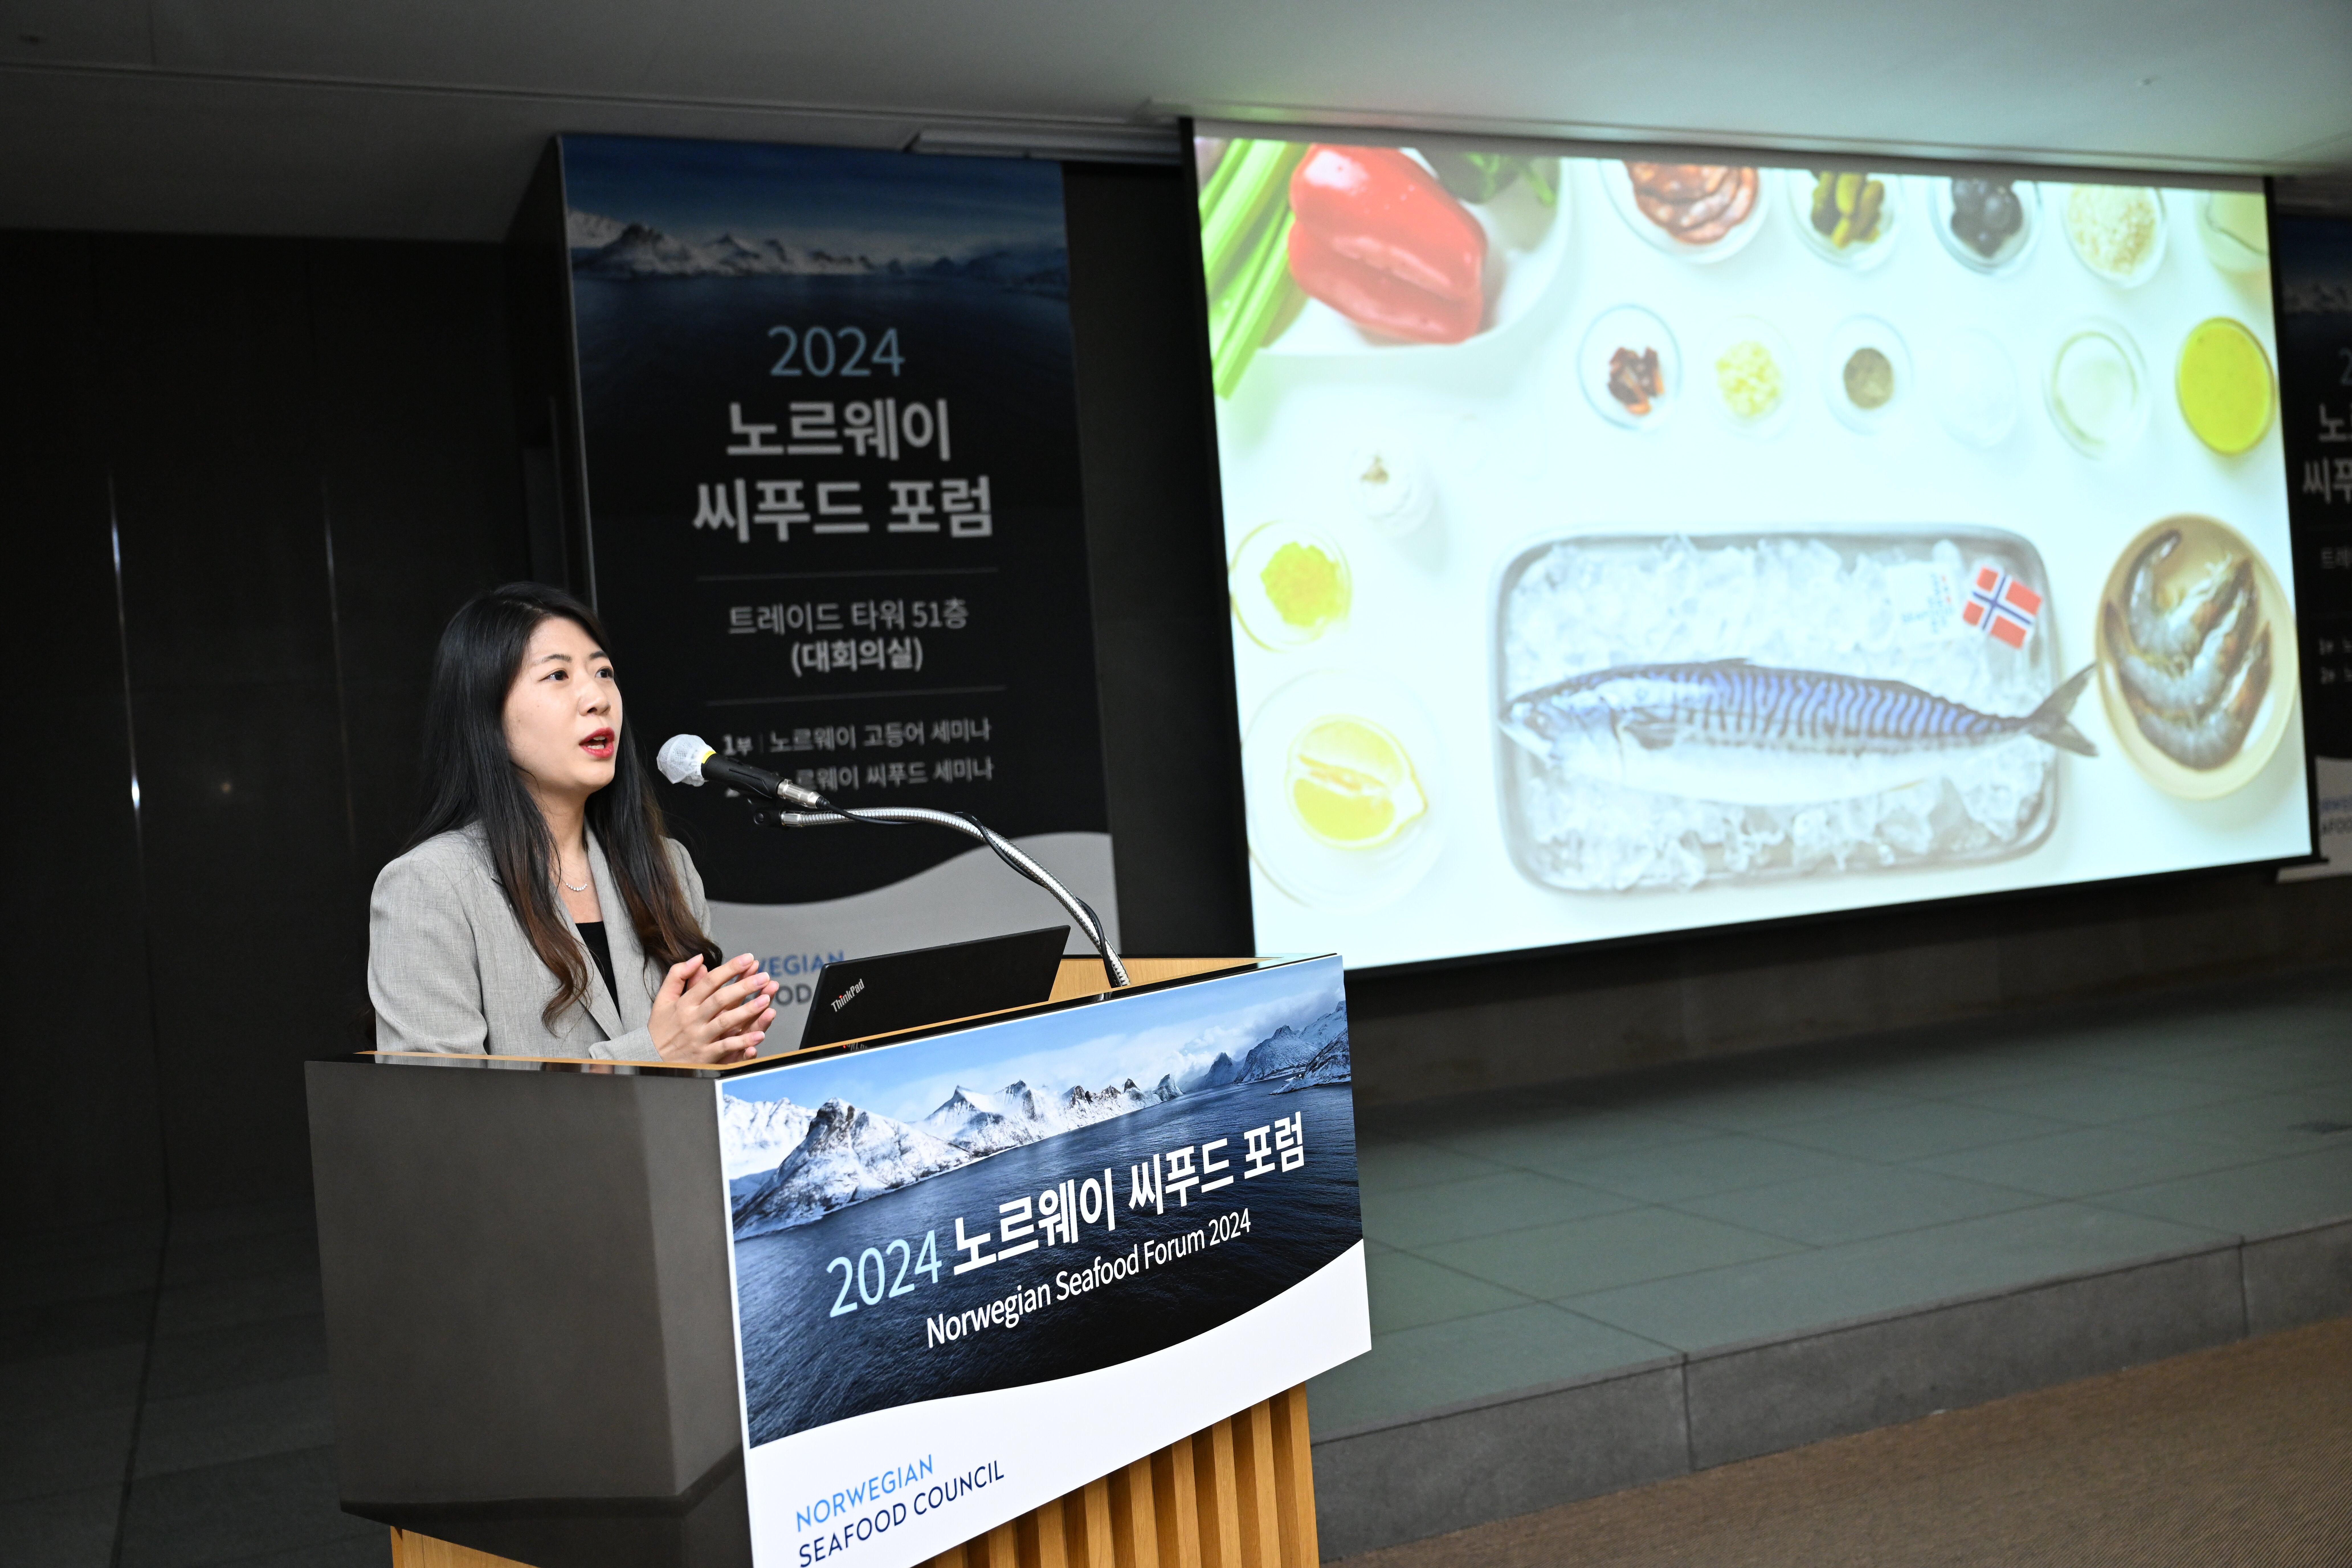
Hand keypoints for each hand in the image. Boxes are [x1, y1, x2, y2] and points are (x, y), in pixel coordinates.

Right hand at [651, 954, 779, 1064]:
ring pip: (726, 1022)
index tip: (748, 958)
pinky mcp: (705, 1056)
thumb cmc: (660, 1028)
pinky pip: (726, 1048)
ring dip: (747, 1011)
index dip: (729, 969)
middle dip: (743, 987)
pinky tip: (759, 1036)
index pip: (709, 982)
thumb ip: (677, 976)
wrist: (649, 1060)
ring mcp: (699, 1038)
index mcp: (685, 1003)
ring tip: (766, 999)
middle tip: (764, 976)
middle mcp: (692, 1019)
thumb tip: (699, 959)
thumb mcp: (662, 999)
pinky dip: (743, 1043)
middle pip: (720, 999)